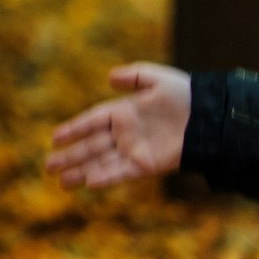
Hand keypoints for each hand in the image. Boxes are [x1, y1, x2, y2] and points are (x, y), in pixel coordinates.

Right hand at [46, 63, 190, 186]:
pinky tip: (89, 182)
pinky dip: (106, 177)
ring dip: (81, 171)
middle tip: (47, 166)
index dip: (74, 129)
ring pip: (101, 162)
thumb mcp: (160, 79)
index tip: (55, 137)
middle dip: (69, 156)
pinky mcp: (146, 164)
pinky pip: (121, 172)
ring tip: (61, 181)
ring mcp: (134, 150)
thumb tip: (110, 77)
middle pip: (91, 146)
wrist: (211, 118)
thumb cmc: (187, 96)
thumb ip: (136, 76)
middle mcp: (125, 133)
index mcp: (124, 112)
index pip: (92, 121)